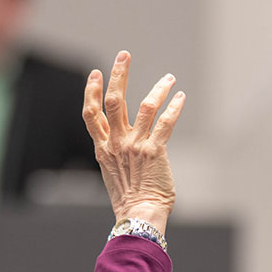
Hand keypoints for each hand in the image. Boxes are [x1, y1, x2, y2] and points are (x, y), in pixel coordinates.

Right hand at [81, 51, 185, 235]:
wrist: (139, 216)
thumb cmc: (129, 199)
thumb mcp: (113, 173)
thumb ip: (115, 153)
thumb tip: (122, 142)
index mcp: (103, 149)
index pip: (91, 114)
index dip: (92, 92)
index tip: (96, 74)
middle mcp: (116, 144)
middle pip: (113, 101)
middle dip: (118, 75)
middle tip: (124, 56)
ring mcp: (135, 146)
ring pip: (144, 106)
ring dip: (158, 88)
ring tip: (169, 78)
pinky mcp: (154, 151)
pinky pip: (165, 122)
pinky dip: (173, 107)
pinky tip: (180, 97)